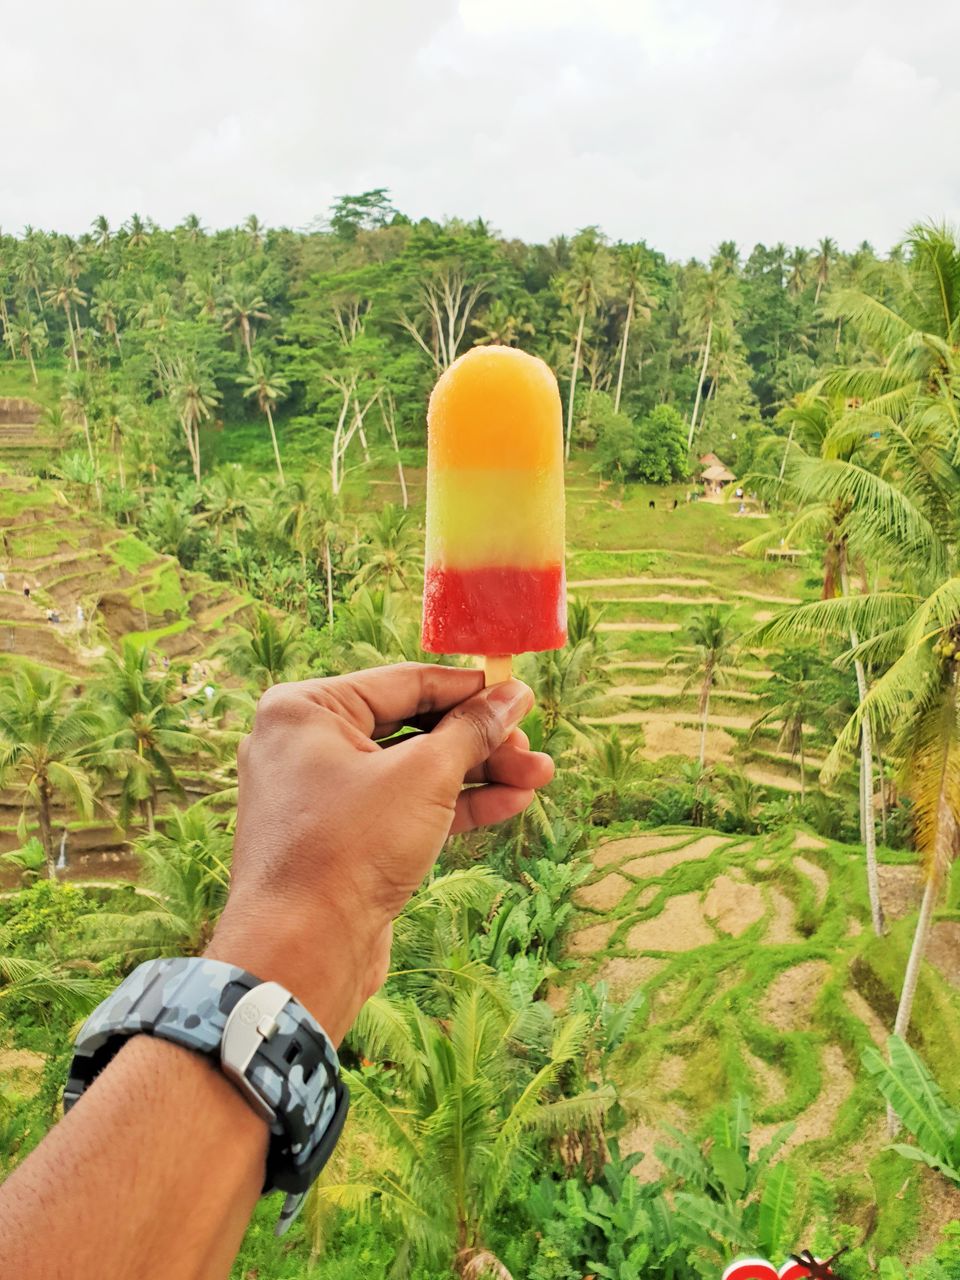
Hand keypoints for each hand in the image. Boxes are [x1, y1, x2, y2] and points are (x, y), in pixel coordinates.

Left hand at [205, 663, 552, 1040]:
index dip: (470, 689)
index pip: (405, 682)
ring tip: (537, 779)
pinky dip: (451, 806)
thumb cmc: (349, 848)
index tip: (519, 692)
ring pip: (412, 771)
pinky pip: (402, 808)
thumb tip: (513, 694)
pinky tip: (508, 803)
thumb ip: (473, 729)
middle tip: (533, 751)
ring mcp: (322, 795)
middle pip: (412, 726)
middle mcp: (306, 744)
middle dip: (480, 740)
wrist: (302, 952)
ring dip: (476, 774)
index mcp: (306, 709)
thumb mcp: (424, 776)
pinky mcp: (341, 839)